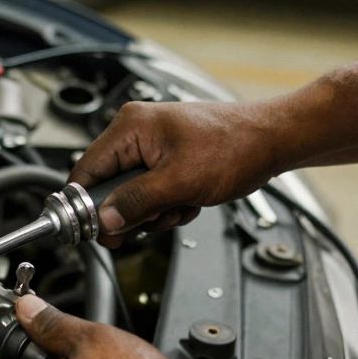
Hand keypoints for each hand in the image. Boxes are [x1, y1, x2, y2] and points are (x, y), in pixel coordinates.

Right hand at [70, 101, 280, 246]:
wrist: (272, 141)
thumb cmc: (235, 146)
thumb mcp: (178, 182)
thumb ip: (135, 202)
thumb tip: (104, 220)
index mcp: (130, 127)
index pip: (86, 170)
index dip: (85, 204)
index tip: (89, 231)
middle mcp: (136, 134)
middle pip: (109, 187)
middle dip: (133, 211)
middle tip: (153, 219)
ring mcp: (152, 148)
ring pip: (132, 196)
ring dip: (155, 211)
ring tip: (180, 205)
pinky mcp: (168, 161)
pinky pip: (153, 195)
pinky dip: (169, 205)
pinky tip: (189, 201)